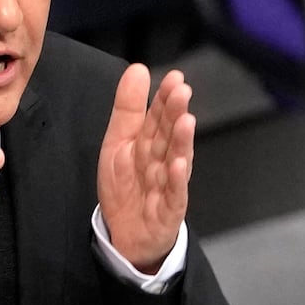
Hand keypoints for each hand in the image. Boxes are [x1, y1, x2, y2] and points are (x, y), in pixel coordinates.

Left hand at [98, 65, 194, 272]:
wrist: (128, 235)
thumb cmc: (129, 186)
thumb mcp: (118, 143)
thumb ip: (128, 108)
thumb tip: (138, 68)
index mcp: (150, 144)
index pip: (158, 117)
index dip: (165, 98)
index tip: (174, 78)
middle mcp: (163, 161)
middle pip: (168, 136)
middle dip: (175, 114)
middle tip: (182, 92)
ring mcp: (168, 186)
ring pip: (176, 161)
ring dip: (181, 142)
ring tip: (186, 122)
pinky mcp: (169, 211)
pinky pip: (174, 195)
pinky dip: (176, 180)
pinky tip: (178, 165)